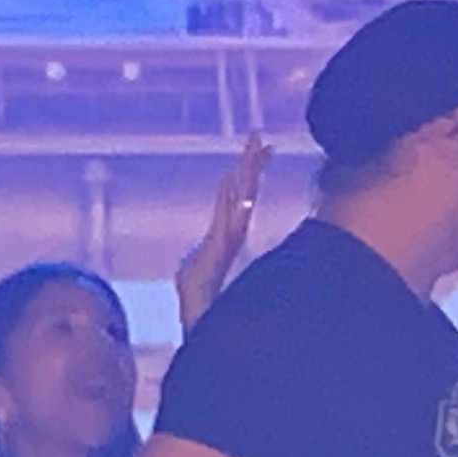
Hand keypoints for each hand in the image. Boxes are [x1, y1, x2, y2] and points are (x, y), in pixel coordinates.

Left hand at [173, 136, 267, 325]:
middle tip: (258, 137)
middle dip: (252, 163)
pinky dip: (226, 198)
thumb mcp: (199, 268)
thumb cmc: (197, 298)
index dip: (250, 173)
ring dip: (246, 173)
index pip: (244, 197)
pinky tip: (228, 177)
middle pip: (246, 191)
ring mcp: (226, 241)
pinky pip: (223, 218)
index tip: (261, 149)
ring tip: (253, 147)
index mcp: (228, 235)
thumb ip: (205, 254)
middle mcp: (231, 234)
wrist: (199, 319)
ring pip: (241, 200)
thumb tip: (202, 251)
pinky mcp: (217, 250)